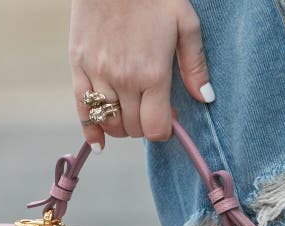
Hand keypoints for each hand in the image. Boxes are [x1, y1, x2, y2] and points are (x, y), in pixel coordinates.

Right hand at [69, 0, 213, 151]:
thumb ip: (195, 65)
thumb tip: (205, 98)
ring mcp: (98, 75)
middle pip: (133, 128)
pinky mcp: (79, 66)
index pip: (155, 128)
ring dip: (123, 126)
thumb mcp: (186, 23)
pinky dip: (91, 129)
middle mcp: (124, 80)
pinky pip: (82, 109)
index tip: (169, 119)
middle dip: (145, 126)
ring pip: (110, 123)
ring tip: (131, 113)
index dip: (164, 130)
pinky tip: (99, 141)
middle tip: (151, 110)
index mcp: (153, 74)